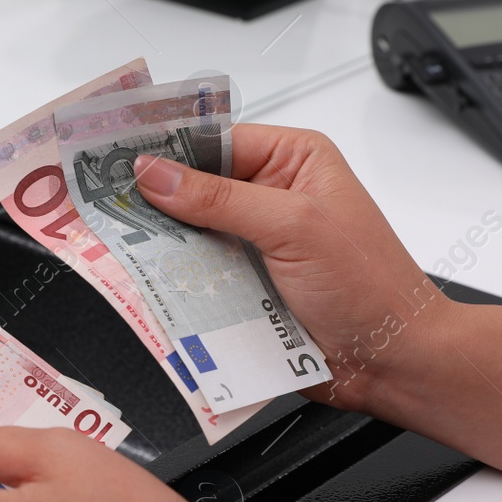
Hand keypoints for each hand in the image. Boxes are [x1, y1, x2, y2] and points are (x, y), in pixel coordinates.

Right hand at [135, 124, 445, 410]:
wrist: (391, 361)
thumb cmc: (370, 285)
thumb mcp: (293, 225)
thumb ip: (219, 198)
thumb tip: (157, 173)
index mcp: (294, 160)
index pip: (215, 140)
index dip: (169, 149)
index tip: (120, 157)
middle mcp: (273, 196)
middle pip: (196, 188)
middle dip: (159, 202)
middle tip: (109, 207)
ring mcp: (257, 244)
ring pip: (192, 236)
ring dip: (166, 248)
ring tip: (123, 248)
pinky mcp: (246, 286)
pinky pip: (199, 277)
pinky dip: (179, 283)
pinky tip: (154, 284)